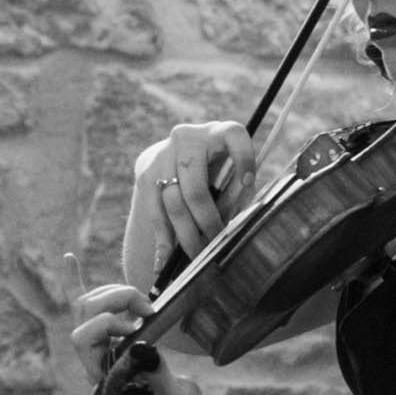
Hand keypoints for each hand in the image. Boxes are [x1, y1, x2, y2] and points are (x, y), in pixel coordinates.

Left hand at [69, 281, 209, 394]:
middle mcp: (95, 357)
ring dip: (113, 293)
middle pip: (84, 313)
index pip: (82, 340)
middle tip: (148, 311)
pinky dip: (75, 279)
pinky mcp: (110, 332)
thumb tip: (146, 350)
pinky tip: (68, 257)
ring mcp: (100, 343)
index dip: (105, 324)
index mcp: (101, 375)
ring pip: (87, 303)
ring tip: (142, 304)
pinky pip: (84, 301)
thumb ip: (158, 377)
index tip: (138, 327)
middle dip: (115, 301)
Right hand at [123, 118, 257, 285]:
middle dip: (206, 221)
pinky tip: (164, 262)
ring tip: (196, 256)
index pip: (233, 136)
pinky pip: (154, 211)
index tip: (248, 183)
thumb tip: (234, 222)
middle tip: (216, 243)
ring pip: (173, 203)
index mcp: (218, 132)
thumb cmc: (218, 171)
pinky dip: (162, 240)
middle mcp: (188, 138)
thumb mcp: (233, 174)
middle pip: (195, 187)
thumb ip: (237, 193)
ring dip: (185, 235)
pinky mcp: (146, 173)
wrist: (177, 158)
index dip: (243, 159)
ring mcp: (163, 155)